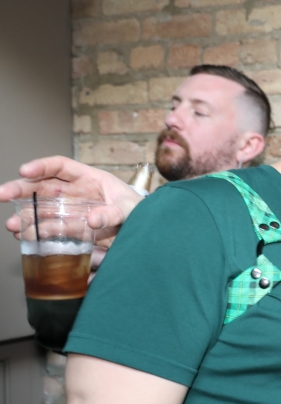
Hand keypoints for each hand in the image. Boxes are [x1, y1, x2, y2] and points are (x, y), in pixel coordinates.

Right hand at [0, 157, 142, 248]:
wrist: (143, 228)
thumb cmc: (137, 210)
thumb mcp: (130, 208)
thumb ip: (113, 212)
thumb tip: (92, 220)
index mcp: (88, 178)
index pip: (60, 166)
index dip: (42, 166)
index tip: (24, 170)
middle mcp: (74, 191)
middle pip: (43, 186)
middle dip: (21, 189)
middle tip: (1, 194)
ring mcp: (70, 209)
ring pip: (42, 209)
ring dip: (25, 216)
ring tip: (13, 225)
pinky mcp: (72, 228)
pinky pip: (50, 228)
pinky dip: (37, 232)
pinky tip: (25, 236)